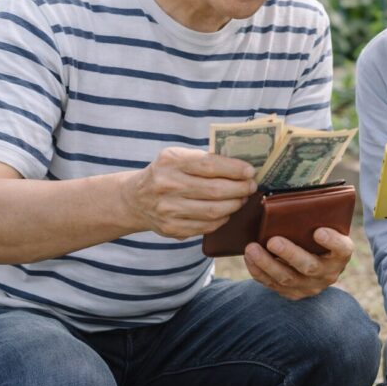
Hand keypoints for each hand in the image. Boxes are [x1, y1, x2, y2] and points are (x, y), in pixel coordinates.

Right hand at [123, 147, 255, 238]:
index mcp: (171, 161)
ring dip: (234, 205)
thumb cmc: (166, 173)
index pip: (209, 165)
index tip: (250, 171)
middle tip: (251, 186)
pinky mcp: (171, 228)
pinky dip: (222, 219)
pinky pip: (206, 226)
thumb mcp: (178, 157)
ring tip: (242, 198)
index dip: (234, 169)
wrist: (135, 199)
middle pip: (215, 190)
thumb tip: (242, 166)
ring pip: (213, 211)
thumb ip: (205, 159)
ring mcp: (167, 209)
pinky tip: (227, 211)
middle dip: (240, 189)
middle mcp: (166, 185)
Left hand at [243, 228, 352, 299]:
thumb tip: (292, 203)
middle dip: (290, 254)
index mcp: (341, 254)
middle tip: (273, 240)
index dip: (332, 242)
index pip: (343, 249)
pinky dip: (259, 271)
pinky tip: (250, 258)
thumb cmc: (318, 236)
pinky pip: (273, 285)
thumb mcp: (325, 228)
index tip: (319, 231)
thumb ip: (317, 219)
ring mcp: (310, 286)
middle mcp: (328, 273)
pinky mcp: (294, 293)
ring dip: (267, 263)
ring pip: (287, 279)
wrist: (317, 264)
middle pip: (310, 266)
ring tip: (251, 248)